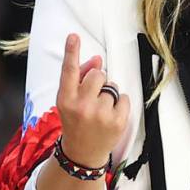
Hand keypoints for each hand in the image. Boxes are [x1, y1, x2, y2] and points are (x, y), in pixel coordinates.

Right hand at [56, 33, 129, 167]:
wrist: (81, 153)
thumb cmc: (76, 121)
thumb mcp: (70, 101)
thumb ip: (80, 78)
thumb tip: (98, 59)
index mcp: (65, 100)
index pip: (69, 71)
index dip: (71, 52)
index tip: (74, 36)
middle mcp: (81, 106)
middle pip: (99, 74)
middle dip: (99, 81)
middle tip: (93, 98)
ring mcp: (100, 115)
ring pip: (112, 86)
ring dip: (109, 94)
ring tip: (100, 110)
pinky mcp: (117, 121)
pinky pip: (124, 97)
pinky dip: (120, 104)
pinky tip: (110, 115)